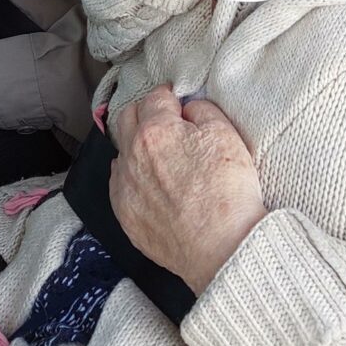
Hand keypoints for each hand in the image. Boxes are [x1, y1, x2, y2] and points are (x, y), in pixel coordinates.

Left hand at [109, 85, 265, 294]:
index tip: (177, 102)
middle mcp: (132, 155)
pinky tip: (148, 181)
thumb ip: (202, 110)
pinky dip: (131, 175)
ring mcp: (125, 186)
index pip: (156, 97)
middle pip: (128, 117)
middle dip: (145, 112)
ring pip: (121, 151)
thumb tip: (188, 108)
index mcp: (156, 130)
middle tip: (165, 120)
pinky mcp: (125, 214)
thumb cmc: (227, 192)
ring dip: (136, 145)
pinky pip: (119, 183)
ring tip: (159, 154)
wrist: (221, 248)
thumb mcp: (226, 134)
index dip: (170, 97)